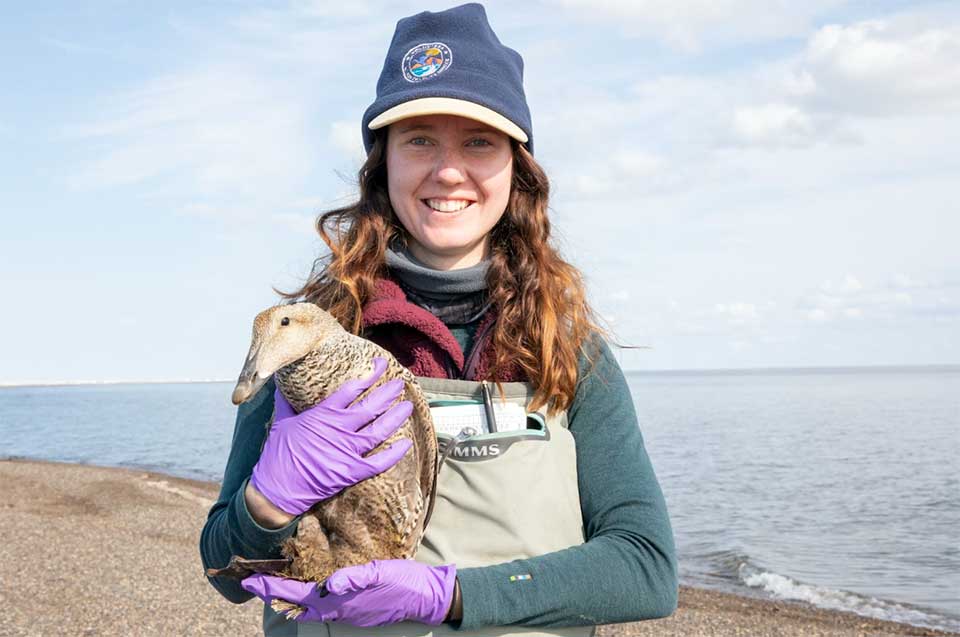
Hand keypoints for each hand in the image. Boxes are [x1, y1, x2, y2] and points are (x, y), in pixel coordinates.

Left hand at [241, 560, 456, 625]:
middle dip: (272, 593)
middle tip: (251, 581)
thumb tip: (330, 583)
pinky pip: (320, 608)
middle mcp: (338, 609)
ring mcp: (346, 613)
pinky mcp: (354, 610)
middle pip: (295, 604)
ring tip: (272, 585)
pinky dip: (305, 599)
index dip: (271, 587)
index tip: (248, 579)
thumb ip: (356, 577)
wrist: (426, 597)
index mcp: (340, 599)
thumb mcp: (381, 572)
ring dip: (287, 597)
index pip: (297, 594)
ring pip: (306, 608)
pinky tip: (307, 589)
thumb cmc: (404, 582)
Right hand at [250, 358, 413, 515]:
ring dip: (395, 417)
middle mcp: (339, 429)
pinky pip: (379, 462)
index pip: (351, 389)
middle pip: (370, 406)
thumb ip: (285, 402)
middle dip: (388, 393)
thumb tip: (280, 384)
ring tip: (407, 406)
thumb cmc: (278, 454)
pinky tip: (407, 444)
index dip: (369, 375)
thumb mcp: (281, 423)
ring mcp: (347, 450)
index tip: (380, 365)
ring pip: (379, 430)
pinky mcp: (351, 471)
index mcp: (323, 414)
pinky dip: (394, 454)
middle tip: (400, 383)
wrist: (277, 488)